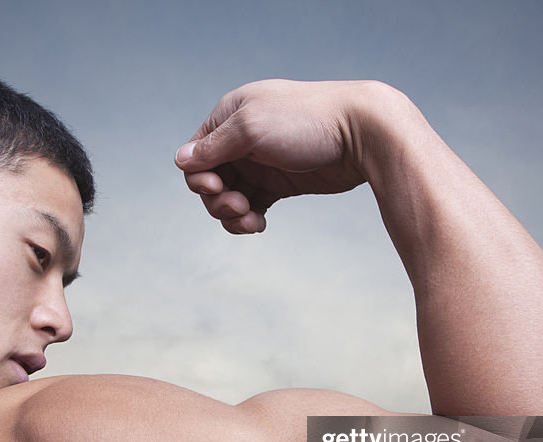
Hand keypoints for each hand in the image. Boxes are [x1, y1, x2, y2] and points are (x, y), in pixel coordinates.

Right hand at [174, 79, 381, 233]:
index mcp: (230, 116)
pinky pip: (251, 206)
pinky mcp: (280, 183)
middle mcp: (242, 140)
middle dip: (216, 199)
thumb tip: (180, 159)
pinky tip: (259, 224)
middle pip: (209, 180)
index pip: (195, 154)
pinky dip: (248, 219)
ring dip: (231, 214)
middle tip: (238, 206)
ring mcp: (261, 163)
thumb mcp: (252, 127)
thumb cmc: (308, 121)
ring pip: (228, 197)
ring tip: (250, 220)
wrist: (363, 133)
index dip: (199, 176)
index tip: (218, 186)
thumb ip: (214, 146)